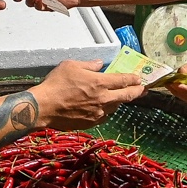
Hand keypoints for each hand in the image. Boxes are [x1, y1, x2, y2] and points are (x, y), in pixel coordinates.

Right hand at [31, 60, 145, 130]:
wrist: (43, 108)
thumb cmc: (56, 84)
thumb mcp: (71, 66)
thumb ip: (89, 65)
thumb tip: (99, 64)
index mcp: (100, 83)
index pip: (124, 80)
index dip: (134, 79)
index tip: (139, 78)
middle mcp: (103, 99)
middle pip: (127, 96)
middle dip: (137, 92)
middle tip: (143, 89)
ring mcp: (98, 113)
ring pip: (115, 106)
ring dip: (119, 100)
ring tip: (120, 96)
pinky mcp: (91, 123)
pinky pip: (104, 116)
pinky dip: (107, 110)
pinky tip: (103, 107)